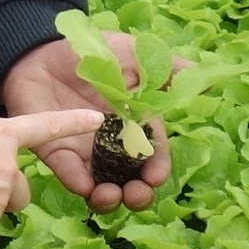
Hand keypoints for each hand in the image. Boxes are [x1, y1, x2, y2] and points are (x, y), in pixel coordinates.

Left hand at [4, 35, 167, 209]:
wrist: (42, 49)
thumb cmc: (92, 52)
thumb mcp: (133, 55)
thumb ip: (167, 69)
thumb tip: (206, 80)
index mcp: (135, 125)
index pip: (152, 156)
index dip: (157, 169)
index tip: (156, 176)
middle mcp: (112, 145)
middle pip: (130, 180)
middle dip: (138, 194)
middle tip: (136, 194)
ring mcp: (84, 151)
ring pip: (100, 186)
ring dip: (109, 199)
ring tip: (110, 196)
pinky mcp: (56, 150)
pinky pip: (67, 173)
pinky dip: (77, 183)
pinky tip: (85, 186)